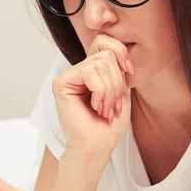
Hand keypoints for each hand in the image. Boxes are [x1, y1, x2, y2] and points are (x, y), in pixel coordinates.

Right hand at [53, 34, 132, 160]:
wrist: (95, 148)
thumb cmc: (108, 127)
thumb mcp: (122, 93)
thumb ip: (119, 71)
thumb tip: (119, 51)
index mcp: (92, 71)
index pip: (104, 41)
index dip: (121, 53)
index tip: (130, 73)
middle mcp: (78, 70)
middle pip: (107, 54)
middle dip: (118, 82)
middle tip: (112, 105)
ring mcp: (68, 76)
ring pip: (100, 63)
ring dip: (110, 91)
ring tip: (104, 109)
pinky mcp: (61, 83)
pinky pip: (90, 72)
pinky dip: (100, 92)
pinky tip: (95, 107)